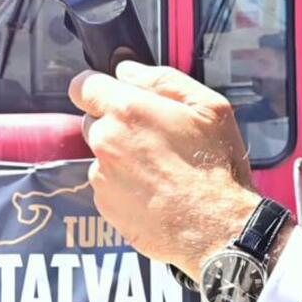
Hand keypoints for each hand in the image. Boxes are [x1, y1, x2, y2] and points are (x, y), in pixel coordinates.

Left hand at [69, 62, 257, 275]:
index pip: (83, 86)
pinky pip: (109, 188)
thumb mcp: (210, 108)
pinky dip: (126, 188)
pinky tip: (157, 195)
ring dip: (124, 160)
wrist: (218, 229)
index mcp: (127, 110)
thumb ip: (164, 80)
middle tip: (157, 142)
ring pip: (103, 157)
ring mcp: (102, 176)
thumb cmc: (218, 169)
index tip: (116, 98)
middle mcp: (106, 141)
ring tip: (162, 174)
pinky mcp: (106, 206)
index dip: (99, 90)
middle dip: (119, 127)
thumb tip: (128, 72)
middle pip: (94, 122)